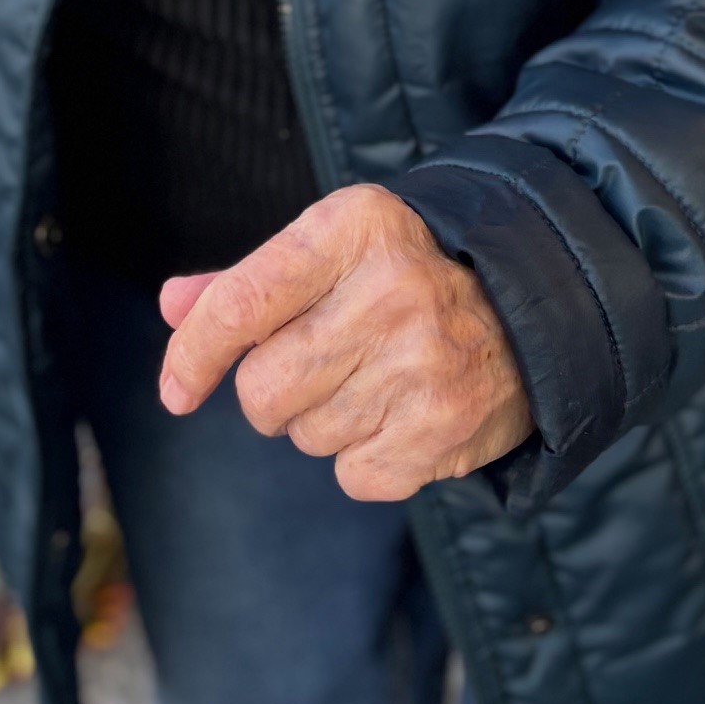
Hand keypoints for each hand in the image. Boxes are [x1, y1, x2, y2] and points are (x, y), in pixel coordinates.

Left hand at [157, 185, 534, 499]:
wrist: (531, 302)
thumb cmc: (405, 274)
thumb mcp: (334, 250)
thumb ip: (249, 281)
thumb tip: (173, 306)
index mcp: (353, 228)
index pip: (241, 304)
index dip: (193, 355)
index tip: (178, 390)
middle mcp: (391, 290)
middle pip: (263, 390)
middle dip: (274, 394)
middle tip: (319, 367)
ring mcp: (423, 361)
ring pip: (306, 436)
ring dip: (325, 422)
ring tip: (377, 380)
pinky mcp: (445, 426)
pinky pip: (353, 475)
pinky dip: (367, 458)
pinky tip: (401, 415)